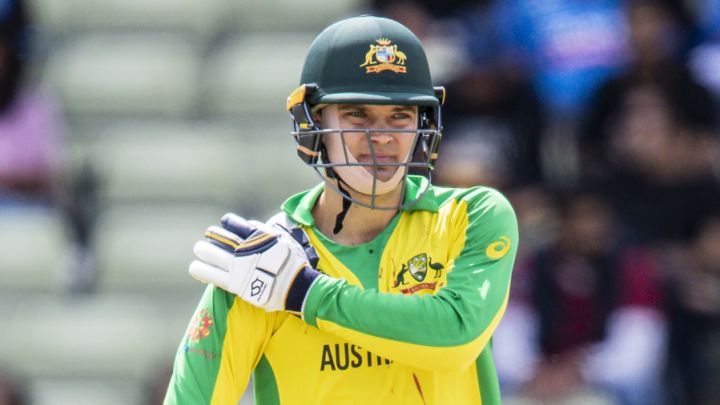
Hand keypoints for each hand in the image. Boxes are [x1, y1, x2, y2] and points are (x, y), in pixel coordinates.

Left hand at [189, 213, 321, 311]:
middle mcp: (244, 249)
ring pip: (213, 255)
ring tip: (199, 250)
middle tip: (207, 239)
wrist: (297, 286)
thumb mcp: (285, 241)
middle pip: (221, 238)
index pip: (236, 225)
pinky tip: (194, 268)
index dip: (227, 223)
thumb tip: (253, 226)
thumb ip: (268, 232)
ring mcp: (238, 266)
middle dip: (212, 237)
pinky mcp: (234, 283)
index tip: (223, 225)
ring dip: (203, 251)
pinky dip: (201, 271)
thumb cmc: (294, 264)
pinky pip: (213, 275)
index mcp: (257, 237)